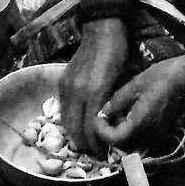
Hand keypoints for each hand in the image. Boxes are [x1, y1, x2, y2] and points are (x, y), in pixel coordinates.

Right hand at [60, 18, 128, 157]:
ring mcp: (66, 88)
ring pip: (66, 122)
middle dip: (84, 145)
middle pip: (75, 130)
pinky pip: (63, 110)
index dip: (96, 145)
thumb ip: (116, 105)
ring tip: (87, 142)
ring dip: (75, 135)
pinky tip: (79, 124)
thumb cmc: (118, 55)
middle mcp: (77, 93)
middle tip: (94, 153)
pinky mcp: (61, 84)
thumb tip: (114, 127)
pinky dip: (70, 121)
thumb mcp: (123, 81)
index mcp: (95, 92)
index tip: (103, 154)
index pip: (91, 129)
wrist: (101, 31)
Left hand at [96, 50, 184, 150]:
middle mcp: (149, 135)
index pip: (114, 140)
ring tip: (120, 115)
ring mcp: (159, 133)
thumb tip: (103, 112)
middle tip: (108, 116)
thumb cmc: (164, 77)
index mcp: (140, 124)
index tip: (98, 116)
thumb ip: (117, 101)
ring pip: (134, 145)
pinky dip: (135, 133)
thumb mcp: (136, 84)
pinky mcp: (164, 129)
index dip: (101, 130)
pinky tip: (134, 115)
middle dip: (111, 135)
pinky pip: (144, 139)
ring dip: (123, 135)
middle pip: (123, 147)